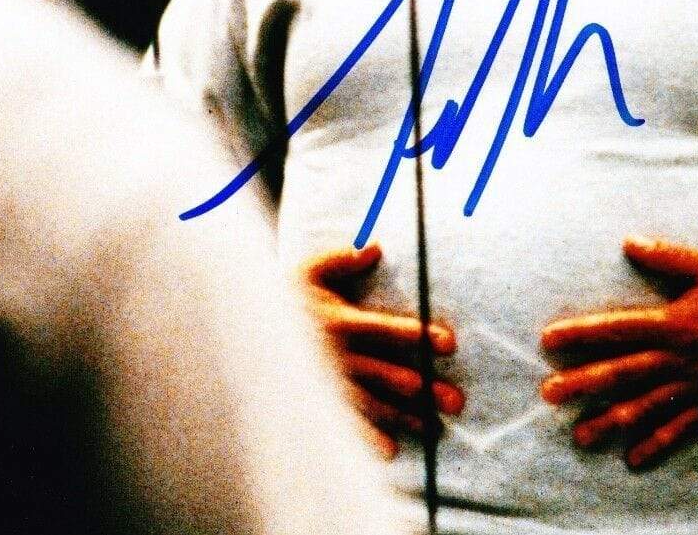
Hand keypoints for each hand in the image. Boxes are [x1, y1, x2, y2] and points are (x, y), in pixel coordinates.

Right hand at [300, 242, 463, 458]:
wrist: (241, 327)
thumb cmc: (283, 297)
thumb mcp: (307, 270)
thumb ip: (341, 258)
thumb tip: (376, 246)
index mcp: (338, 320)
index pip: (383, 328)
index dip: (416, 334)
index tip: (449, 343)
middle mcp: (336, 354)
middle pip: (387, 373)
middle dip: (423, 388)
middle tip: (456, 401)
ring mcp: (326, 381)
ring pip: (373, 402)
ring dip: (405, 415)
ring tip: (434, 427)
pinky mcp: (315, 399)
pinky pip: (343, 421)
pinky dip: (364, 436)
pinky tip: (388, 450)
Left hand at [539, 236, 697, 468]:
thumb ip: (665, 256)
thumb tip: (628, 241)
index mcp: (673, 324)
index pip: (617, 330)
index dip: (581, 334)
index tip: (549, 339)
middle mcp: (678, 359)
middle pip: (622, 373)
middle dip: (583, 384)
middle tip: (549, 393)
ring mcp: (693, 385)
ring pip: (645, 408)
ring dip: (610, 422)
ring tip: (580, 435)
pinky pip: (680, 428)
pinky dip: (657, 445)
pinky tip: (633, 459)